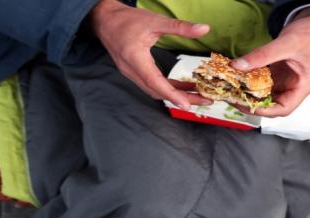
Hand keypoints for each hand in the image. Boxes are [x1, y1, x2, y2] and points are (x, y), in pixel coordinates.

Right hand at [90, 0, 212, 108]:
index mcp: (135, 58)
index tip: (186, 104)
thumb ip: (180, 27)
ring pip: (155, 91)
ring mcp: (132, 74)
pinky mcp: (134, 73)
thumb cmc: (127, 20)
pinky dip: (168, 88)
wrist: (105, 20)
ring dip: (175, 95)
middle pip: (158, 91)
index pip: (155, 82)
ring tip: (197, 96)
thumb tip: (204, 29)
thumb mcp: (155, 21)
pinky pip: (152, 85)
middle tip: (204, 101)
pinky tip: (182, 87)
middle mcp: (132, 71)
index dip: (171, 94)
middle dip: (181, 98)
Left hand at [231, 5, 309, 116]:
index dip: (265, 110)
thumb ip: (262, 56)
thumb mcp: (286, 43)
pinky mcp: (282, 73)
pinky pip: (266, 82)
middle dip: (254, 104)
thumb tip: (238, 66)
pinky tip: (241, 80)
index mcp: (305, 85)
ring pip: (269, 94)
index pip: (285, 108)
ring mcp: (289, 80)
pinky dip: (253, 82)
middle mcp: (296, 86)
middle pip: (274, 104)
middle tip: (234, 98)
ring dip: (252, 94)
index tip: (246, 105)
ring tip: (234, 91)